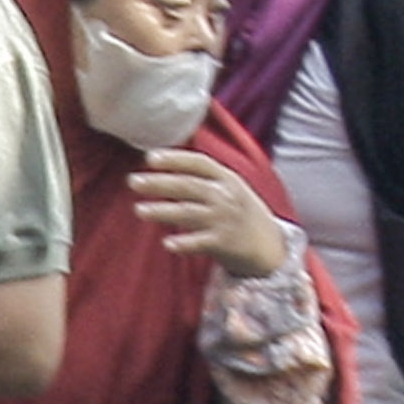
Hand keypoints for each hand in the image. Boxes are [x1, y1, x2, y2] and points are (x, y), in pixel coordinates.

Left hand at [129, 150, 286, 277]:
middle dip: (159, 183)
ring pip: (189, 213)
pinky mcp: (225, 243)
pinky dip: (185, 243)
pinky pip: (201, 242)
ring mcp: (225, 219)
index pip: (199, 163)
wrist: (271, 245)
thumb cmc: (241, 212)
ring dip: (163, 211)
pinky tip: (167, 244)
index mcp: (227, 178)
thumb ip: (204, 177)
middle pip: (189, 186)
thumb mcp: (230, 187)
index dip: (175, 159)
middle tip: (132, 181)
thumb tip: (164, 164)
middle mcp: (226, 196)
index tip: (149, 158)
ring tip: (139, 210)